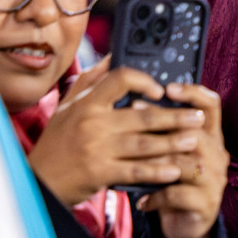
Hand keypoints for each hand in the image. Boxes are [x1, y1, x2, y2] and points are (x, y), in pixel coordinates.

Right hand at [26, 64, 205, 205]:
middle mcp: (92, 122)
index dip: (143, 81)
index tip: (161, 90)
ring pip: (144, 143)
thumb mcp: (68, 108)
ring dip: (173, 142)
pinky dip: (157, 171)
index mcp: (86, 103)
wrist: (40, 181)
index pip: (118, 79)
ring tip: (194, 140)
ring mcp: (97, 148)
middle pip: (142, 115)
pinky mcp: (101, 172)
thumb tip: (113, 56)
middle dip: (175, 117)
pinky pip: (136, 170)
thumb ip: (91, 82)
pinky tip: (175, 171)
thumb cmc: (58, 142)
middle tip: (197, 117)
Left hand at [138, 83, 228, 237]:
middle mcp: (217, 156)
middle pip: (196, 131)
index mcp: (209, 138)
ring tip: (129, 159)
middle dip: (163, 122)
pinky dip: (155, 196)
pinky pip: (178, 194)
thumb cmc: (171, 184)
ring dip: (154, 160)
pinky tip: (140, 199)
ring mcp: (214, 181)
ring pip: (186, 162)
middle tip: (134, 111)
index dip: (193, 93)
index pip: (211, 106)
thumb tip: (134, 98)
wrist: (185, 226)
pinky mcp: (206, 204)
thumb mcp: (169, 152)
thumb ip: (161, 129)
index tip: (168, 88)